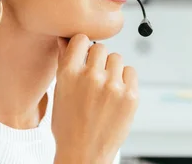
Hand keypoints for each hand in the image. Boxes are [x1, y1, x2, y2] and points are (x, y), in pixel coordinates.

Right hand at [52, 34, 138, 163]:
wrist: (83, 154)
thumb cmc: (69, 126)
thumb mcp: (60, 93)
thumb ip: (65, 63)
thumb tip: (66, 40)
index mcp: (69, 74)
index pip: (81, 39)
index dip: (83, 46)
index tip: (84, 54)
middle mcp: (91, 76)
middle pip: (101, 48)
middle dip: (98, 60)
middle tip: (95, 77)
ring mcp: (113, 86)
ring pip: (117, 58)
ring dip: (112, 69)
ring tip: (106, 88)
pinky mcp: (130, 95)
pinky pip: (131, 71)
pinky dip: (126, 79)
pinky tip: (117, 93)